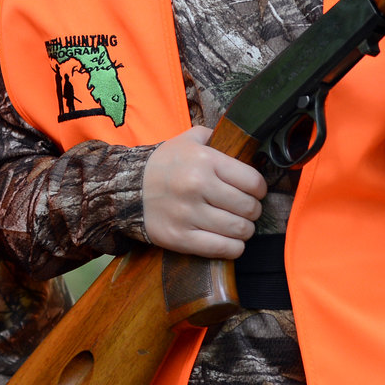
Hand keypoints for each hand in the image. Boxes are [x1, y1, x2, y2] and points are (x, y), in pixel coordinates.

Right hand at [142, 126, 267, 257]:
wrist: (125, 188)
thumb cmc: (162, 165)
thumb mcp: (186, 140)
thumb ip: (214, 136)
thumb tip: (240, 139)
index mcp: (204, 160)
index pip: (252, 181)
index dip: (259, 189)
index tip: (255, 192)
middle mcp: (197, 186)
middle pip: (248, 207)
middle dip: (253, 211)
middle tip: (247, 210)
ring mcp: (188, 214)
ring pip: (239, 230)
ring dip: (245, 230)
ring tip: (239, 226)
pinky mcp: (180, 237)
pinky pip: (221, 248)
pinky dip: (233, 248)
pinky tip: (230, 241)